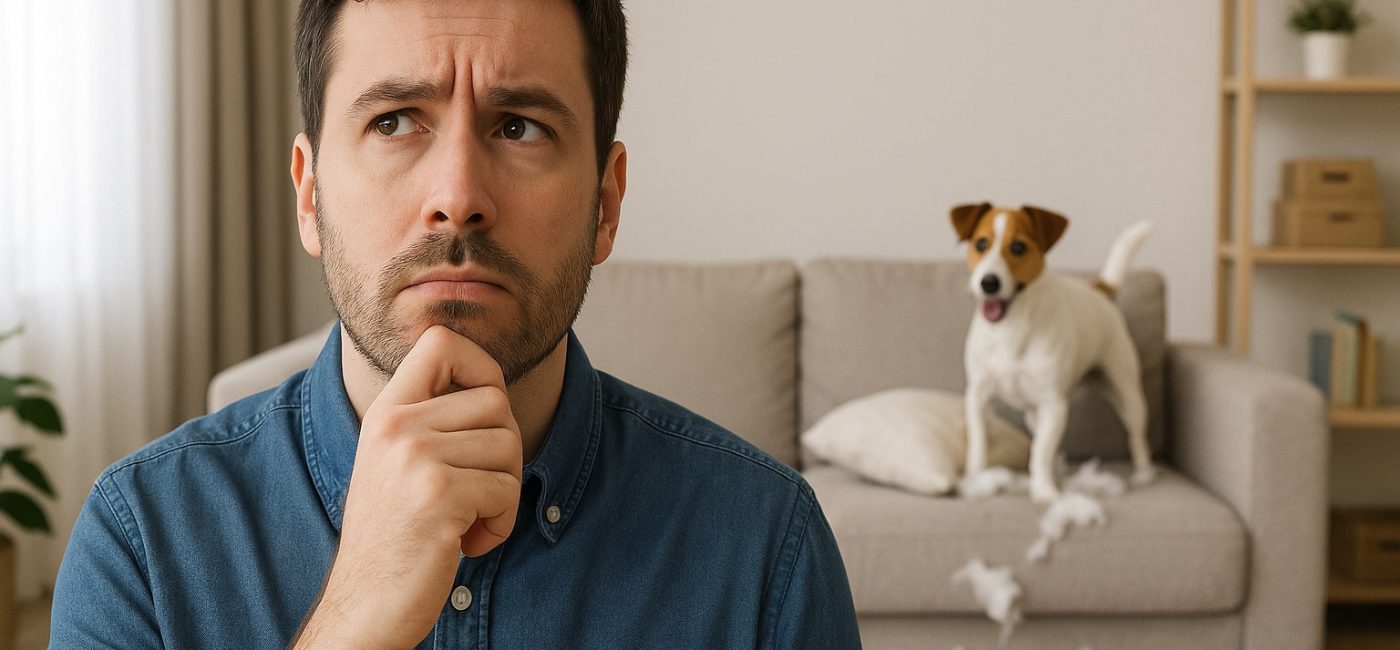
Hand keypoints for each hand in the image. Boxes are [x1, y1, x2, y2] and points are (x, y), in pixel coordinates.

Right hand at [292, 326, 522, 648]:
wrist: (366, 603)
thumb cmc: (395, 535)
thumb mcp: (398, 461)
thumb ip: (431, 419)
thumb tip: (493, 383)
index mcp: (386, 411)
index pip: (441, 342)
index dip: (482, 366)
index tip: (483, 411)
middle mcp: (396, 425)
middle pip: (496, 401)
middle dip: (504, 451)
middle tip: (475, 490)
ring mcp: (415, 458)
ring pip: (509, 448)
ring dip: (502, 494)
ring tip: (463, 520)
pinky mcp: (439, 495)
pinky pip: (508, 491)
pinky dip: (499, 524)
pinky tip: (465, 543)